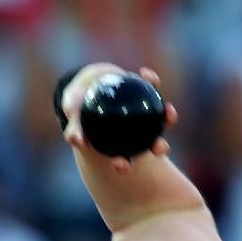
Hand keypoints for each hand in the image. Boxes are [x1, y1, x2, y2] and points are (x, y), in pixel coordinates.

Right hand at [61, 64, 177, 173]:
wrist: (86, 83)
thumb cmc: (79, 106)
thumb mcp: (73, 116)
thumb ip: (75, 130)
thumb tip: (75, 140)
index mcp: (121, 144)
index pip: (124, 159)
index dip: (125, 164)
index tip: (123, 166)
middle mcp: (138, 133)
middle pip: (152, 144)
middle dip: (159, 148)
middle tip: (159, 147)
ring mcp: (145, 114)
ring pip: (161, 119)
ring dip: (168, 117)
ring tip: (168, 110)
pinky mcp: (146, 92)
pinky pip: (152, 87)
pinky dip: (151, 81)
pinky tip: (145, 74)